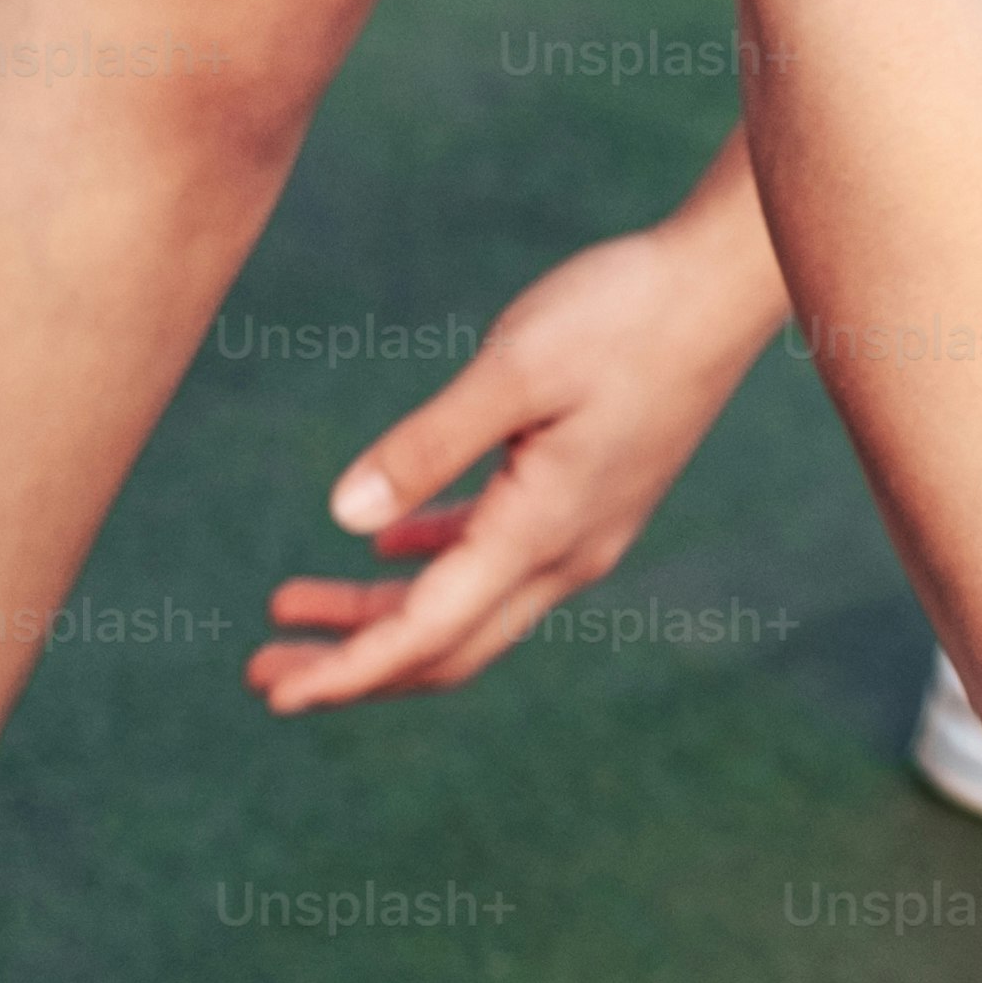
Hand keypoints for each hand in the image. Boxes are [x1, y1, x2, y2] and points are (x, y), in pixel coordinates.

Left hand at [249, 209, 787, 710]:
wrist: (720, 289)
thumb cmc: (621, 315)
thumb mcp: (513, 370)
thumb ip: (428, 445)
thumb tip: (344, 518)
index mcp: (540, 532)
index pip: (427, 632)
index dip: (347, 669)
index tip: (277, 692)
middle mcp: (564, 555)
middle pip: (444, 646)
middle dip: (352, 665)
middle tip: (261, 671)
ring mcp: (578, 533)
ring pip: (465, 607)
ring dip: (380, 618)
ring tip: (292, 609)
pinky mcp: (582, 501)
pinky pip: (492, 560)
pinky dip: (430, 567)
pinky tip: (383, 550)